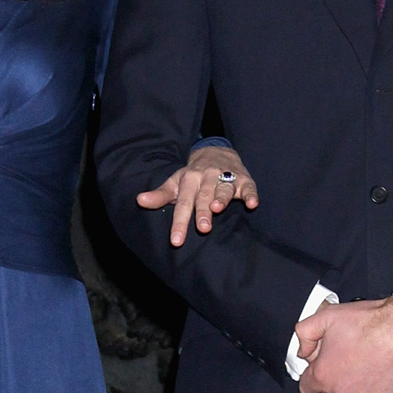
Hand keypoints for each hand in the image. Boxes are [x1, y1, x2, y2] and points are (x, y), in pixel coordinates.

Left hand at [136, 145, 258, 247]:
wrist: (217, 152)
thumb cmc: (193, 175)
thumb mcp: (175, 183)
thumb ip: (160, 195)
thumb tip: (139, 201)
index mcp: (189, 179)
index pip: (183, 203)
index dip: (179, 222)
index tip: (176, 241)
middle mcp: (208, 177)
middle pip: (203, 197)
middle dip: (202, 212)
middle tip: (202, 229)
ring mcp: (226, 177)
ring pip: (224, 189)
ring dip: (222, 198)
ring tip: (217, 209)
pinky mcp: (244, 180)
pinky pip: (248, 187)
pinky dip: (250, 194)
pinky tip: (252, 203)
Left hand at [295, 297, 392, 392]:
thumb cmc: (365, 321)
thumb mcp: (326, 316)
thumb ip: (305, 334)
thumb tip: (302, 352)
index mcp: (323, 374)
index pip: (306, 388)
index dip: (312, 378)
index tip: (322, 370)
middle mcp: (339, 392)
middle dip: (329, 391)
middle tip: (340, 377)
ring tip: (354, 390)